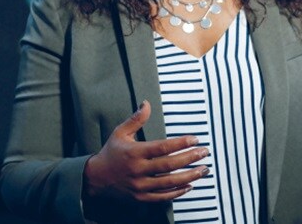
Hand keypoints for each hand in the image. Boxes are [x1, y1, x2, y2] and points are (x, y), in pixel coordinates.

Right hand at [83, 100, 210, 201]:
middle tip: (205, 152)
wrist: (96, 178)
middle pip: (169, 165)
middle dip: (190, 158)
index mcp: (134, 152)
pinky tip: (190, 185)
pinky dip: (177, 192)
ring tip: (203, 170)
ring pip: (169, 183)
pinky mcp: (140, 197)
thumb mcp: (120, 132)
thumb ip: (136, 119)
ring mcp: (140, 185)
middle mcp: (138, 170)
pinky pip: (162, 197)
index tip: (195, 139)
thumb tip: (147, 103)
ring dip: (189, 176)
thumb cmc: (111, 152)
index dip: (180, 143)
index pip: (162, 147)